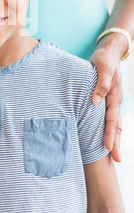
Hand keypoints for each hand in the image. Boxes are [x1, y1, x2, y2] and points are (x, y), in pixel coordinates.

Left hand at [89, 45, 122, 162]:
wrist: (108, 52)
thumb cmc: (104, 59)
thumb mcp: (102, 68)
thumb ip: (100, 84)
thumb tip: (96, 102)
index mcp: (114, 96)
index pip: (112, 119)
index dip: (110, 134)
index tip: (109, 148)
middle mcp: (115, 101)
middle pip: (116, 125)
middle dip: (116, 142)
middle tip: (117, 160)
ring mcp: (111, 100)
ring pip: (113, 122)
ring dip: (113, 137)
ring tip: (112, 153)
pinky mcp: (106, 98)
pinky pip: (107, 116)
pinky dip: (107, 126)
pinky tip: (102, 134)